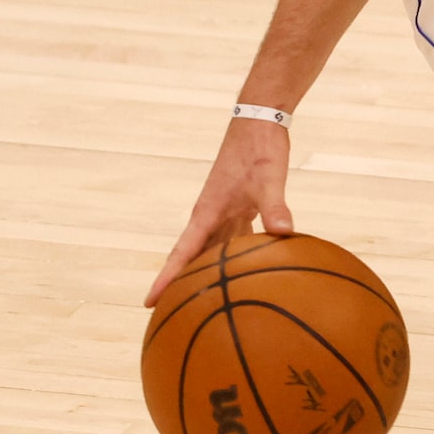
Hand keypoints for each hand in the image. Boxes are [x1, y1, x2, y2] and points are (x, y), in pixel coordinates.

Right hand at [144, 117, 293, 306]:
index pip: (182, 253)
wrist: (259, 121)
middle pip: (190, 256)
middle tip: (167, 312)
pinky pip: (231, 238)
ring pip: (209, 248)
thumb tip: (285, 234)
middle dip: (178, 283)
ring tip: (198, 297)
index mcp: (209, 212)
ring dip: (203, 270)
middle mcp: (210, 215)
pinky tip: (241, 268)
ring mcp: (223, 210)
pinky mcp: (238, 205)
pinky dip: (232, 255)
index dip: (166, 279)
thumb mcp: (269, 179)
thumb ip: (275, 207)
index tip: (149, 302)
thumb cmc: (260, 149)